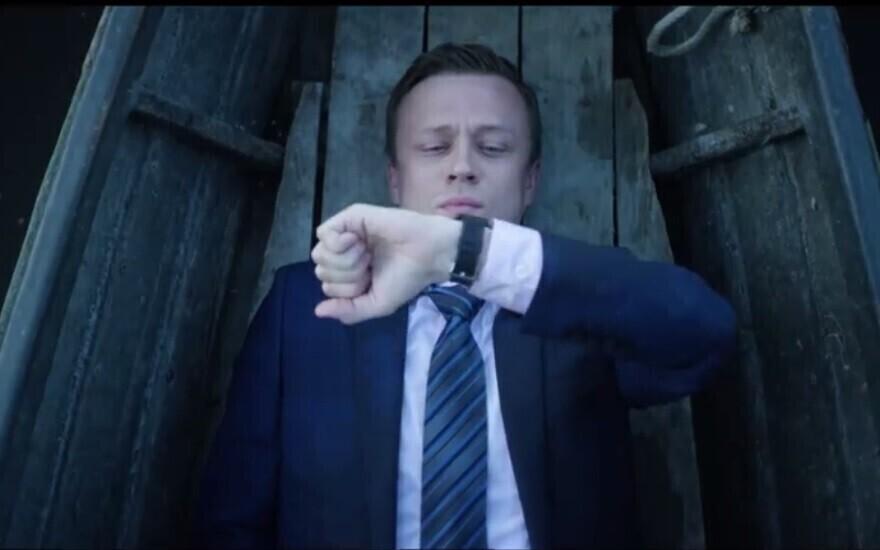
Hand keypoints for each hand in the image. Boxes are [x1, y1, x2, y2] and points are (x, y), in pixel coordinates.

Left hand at [310, 203, 461, 324]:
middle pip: (320, 270)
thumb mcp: (376, 303)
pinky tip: (359, 243)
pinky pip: (324, 234)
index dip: (347, 290)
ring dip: (345, 262)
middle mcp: (345, 253)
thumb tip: (318, 311)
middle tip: (370, 267)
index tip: (371, 281)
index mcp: (351, 272)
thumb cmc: (406, 277)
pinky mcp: (350, 217)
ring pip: (319, 254)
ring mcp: (346, 234)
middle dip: (346, 277)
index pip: (327, 286)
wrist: (427, 255)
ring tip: (367, 255)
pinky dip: (339, 244)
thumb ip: (348, 311)